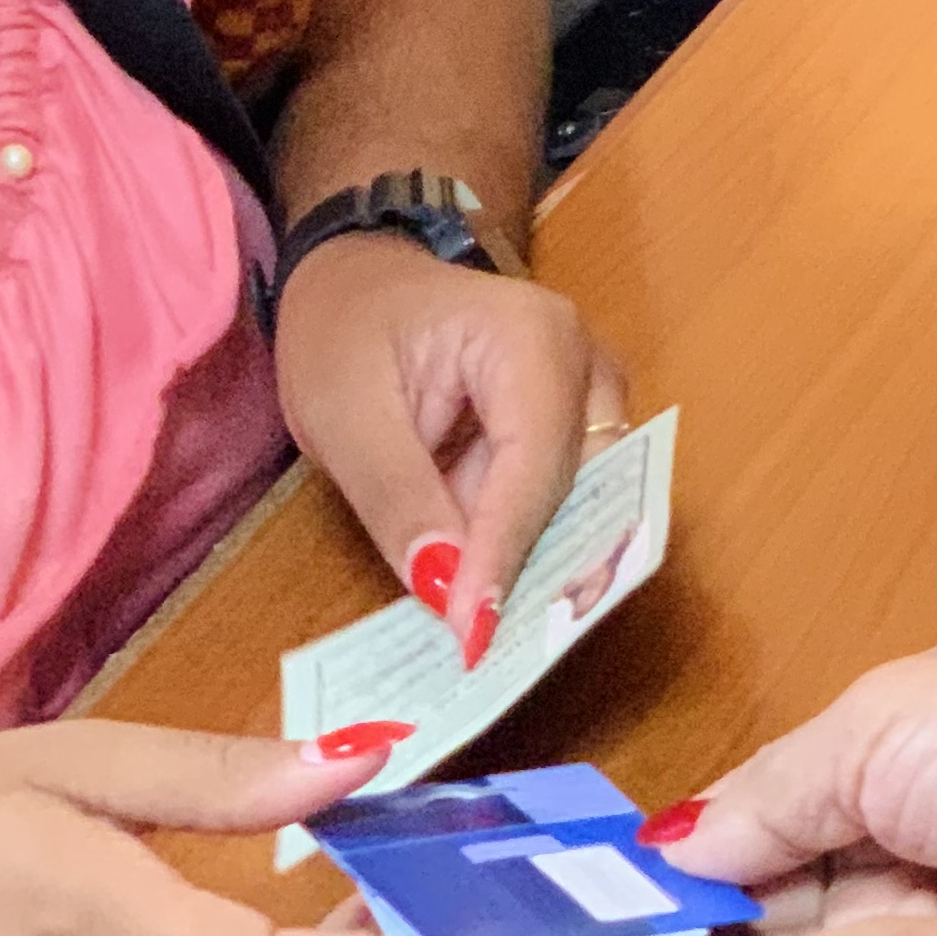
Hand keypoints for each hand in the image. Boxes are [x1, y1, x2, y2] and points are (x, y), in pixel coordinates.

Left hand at [270, 234, 625, 661]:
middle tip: (493, 652)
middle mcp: (587, 365)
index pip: (536, 466)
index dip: (506, 555)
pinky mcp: (578, 432)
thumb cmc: (344, 330)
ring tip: (492, 638)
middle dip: (543, 573)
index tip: (471, 636)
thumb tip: (451, 592)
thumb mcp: (345, 414)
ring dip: (544, 571)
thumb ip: (399, 501)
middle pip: (584, 492)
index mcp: (532, 337)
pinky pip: (570, 504)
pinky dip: (533, 555)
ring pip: (589, 506)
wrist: (358, 283)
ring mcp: (592, 397)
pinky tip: (493, 605)